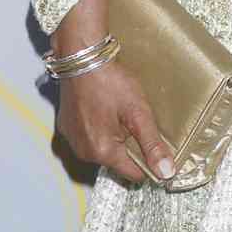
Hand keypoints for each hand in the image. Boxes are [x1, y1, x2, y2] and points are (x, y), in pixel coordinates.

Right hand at [55, 56, 174, 184]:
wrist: (81, 57)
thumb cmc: (109, 81)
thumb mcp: (138, 112)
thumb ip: (152, 144)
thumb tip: (166, 172)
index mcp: (102, 151)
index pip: (134, 174)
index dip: (148, 162)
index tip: (153, 142)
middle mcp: (83, 152)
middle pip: (117, 162)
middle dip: (129, 146)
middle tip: (132, 119)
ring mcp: (72, 140)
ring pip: (103, 150)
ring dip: (113, 138)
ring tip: (117, 112)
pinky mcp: (65, 128)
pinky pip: (88, 138)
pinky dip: (97, 129)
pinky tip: (102, 109)